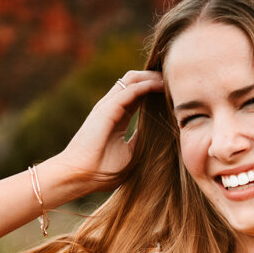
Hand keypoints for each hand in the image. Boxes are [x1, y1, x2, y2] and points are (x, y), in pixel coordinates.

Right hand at [56, 69, 163, 190]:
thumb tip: (157, 137)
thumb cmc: (101, 170)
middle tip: (174, 80)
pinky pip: (130, 90)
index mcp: (116, 117)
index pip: (136, 95)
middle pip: (134, 82)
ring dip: (152, 77)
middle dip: (154, 77)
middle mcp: (111, 107)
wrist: (80, 175)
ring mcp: (108, 106)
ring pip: (132, 79)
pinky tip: (160, 86)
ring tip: (169, 79)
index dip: (153, 89)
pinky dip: (146, 85)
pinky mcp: (107, 109)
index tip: (172, 91)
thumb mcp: (129, 154)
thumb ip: (139, 141)